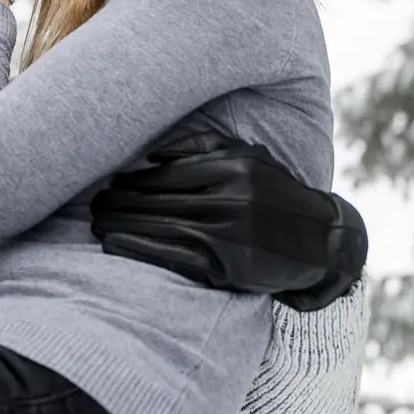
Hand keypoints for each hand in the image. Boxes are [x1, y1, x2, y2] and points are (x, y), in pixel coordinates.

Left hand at [89, 130, 367, 310]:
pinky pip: (171, 256)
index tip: (109, 186)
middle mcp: (231, 198)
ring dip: (120, 224)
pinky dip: (137, 248)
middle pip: (157, 200)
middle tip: (94, 206)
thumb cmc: (274, 193)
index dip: (131, 182)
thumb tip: (152, 154)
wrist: (319, 242)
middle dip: (119, 203)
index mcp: (233, 168)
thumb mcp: (249, 157)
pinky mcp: (226, 266)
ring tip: (96, 223)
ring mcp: (228, 234)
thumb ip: (203, 147)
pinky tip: (113, 243)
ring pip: (159, 225)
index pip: (166, 175)